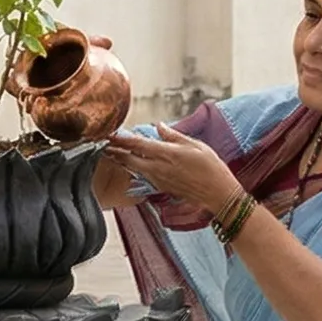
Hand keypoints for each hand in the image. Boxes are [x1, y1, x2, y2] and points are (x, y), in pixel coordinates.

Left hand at [107, 125, 240, 215]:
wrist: (218, 194)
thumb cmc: (211, 168)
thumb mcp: (195, 145)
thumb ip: (174, 136)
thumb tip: (159, 126)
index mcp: (167, 154)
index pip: (137, 145)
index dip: (121, 139)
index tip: (109, 133)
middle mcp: (159, 168)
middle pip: (129, 159)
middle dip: (115, 151)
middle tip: (103, 143)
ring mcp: (159, 180)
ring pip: (133, 169)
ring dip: (121, 160)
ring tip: (110, 153)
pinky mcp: (162, 187)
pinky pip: (142, 176)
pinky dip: (133, 169)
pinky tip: (129, 165)